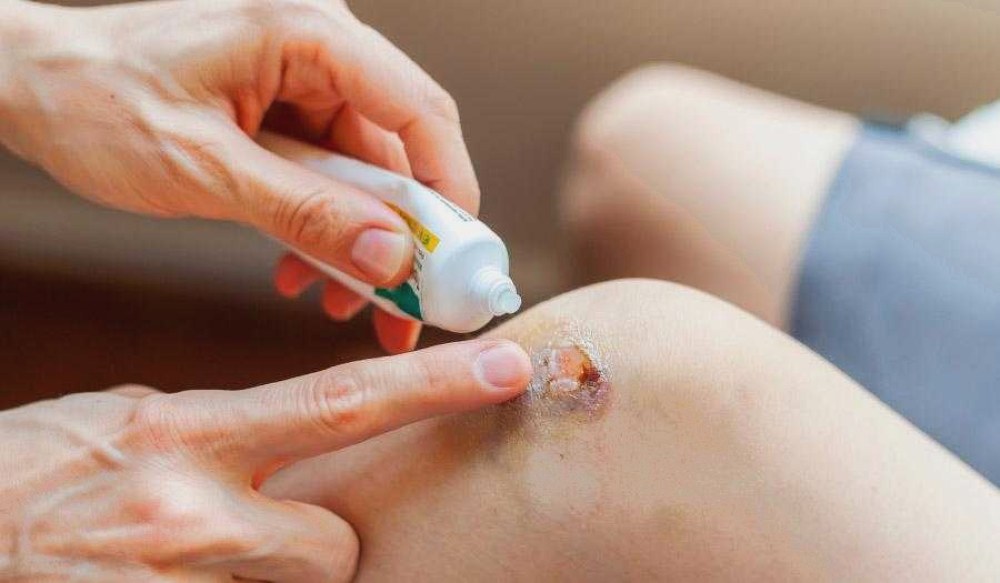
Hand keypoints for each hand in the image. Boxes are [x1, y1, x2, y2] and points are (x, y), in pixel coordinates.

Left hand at [0, 0, 480, 352]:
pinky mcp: (284, 104)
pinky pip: (331, 169)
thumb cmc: (95, 102)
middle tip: (404, 306)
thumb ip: (305, 212)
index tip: (455, 261)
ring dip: (359, 239)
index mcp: (305, 33)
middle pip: (400, 147)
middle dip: (403, 234)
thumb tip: (390, 256)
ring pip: (368, 168)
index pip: (419, 109)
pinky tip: (300, 267)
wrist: (29, 85)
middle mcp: (316, 46)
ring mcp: (302, 74)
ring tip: (336, 300)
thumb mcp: (206, 171)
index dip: (450, 190)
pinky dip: (325, 222)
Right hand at [0, 340, 529, 581]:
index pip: (343, 402)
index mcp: (189, 431)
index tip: (511, 363)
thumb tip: (288, 442)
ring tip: (192, 562)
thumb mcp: (130, 422)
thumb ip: (220, 431)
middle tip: (260, 534)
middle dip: (322, 546)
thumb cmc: (32, 474)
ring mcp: (175, 582)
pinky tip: (169, 577)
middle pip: (335, 546)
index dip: (438, 385)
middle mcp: (192, 510)